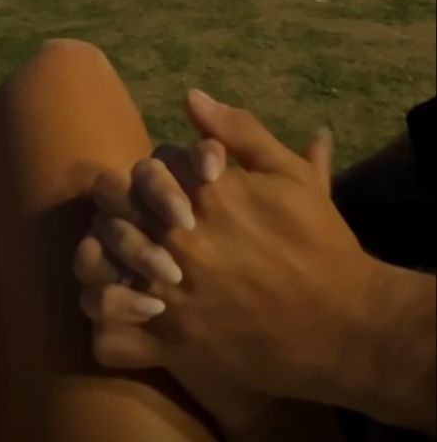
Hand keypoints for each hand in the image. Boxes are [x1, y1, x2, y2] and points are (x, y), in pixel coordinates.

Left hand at [75, 93, 375, 430]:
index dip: (155, 175)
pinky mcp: (170, 346)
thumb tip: (191, 95)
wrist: (344, 327)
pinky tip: (126, 314)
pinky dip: (107, 323)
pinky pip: (106, 337)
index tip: (173, 191)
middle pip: (110, 209)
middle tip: (137, 222)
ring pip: (95, 268)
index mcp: (204, 195)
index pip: (147, 167)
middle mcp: (177, 241)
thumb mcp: (289, 175)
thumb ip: (238, 131)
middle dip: (117, 210)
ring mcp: (169, 296)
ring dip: (101, 260)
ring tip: (121, 262)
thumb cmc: (320, 245)